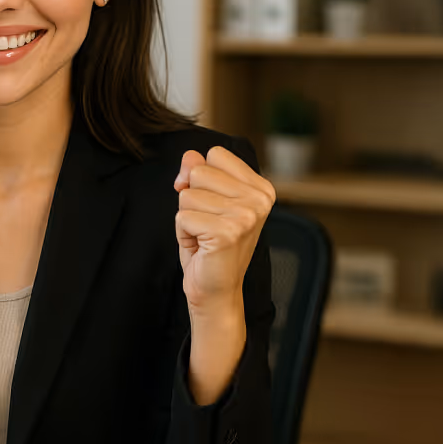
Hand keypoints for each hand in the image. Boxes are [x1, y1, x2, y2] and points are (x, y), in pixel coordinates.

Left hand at [173, 145, 274, 318]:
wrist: (215, 289)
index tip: (212, 205)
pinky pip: (182, 216)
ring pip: (188, 194)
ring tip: (204, 235)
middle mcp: (258, 199)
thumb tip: (190, 157)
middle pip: (199, 172)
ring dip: (187, 217)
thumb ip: (198, 173)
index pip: (215, 154)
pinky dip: (183, 232)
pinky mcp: (227, 232)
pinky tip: (200, 246)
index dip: (202, 178)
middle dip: (192, 198)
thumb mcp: (204, 201)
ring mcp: (246, 215)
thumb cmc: (209, 245)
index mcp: (260, 188)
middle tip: (207, 224)